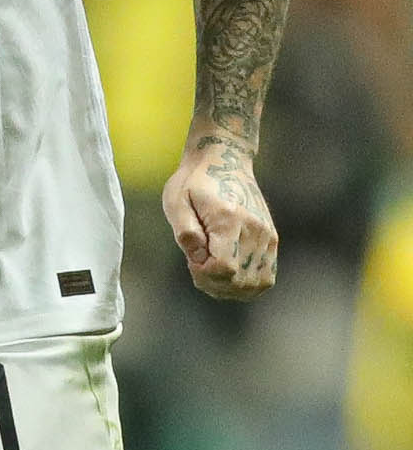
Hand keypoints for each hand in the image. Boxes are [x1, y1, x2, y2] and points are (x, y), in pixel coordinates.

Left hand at [162, 135, 278, 298]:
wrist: (223, 160)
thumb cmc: (193, 182)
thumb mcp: (176, 202)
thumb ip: (186, 232)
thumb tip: (198, 259)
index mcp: (229, 220)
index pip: (224, 268)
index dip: (203, 274)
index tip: (191, 261)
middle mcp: (255, 230)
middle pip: (240, 280)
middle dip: (213, 284)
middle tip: (197, 267)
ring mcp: (267, 236)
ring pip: (256, 283)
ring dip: (230, 288)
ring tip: (212, 273)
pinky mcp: (272, 239)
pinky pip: (266, 276)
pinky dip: (247, 284)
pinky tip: (228, 275)